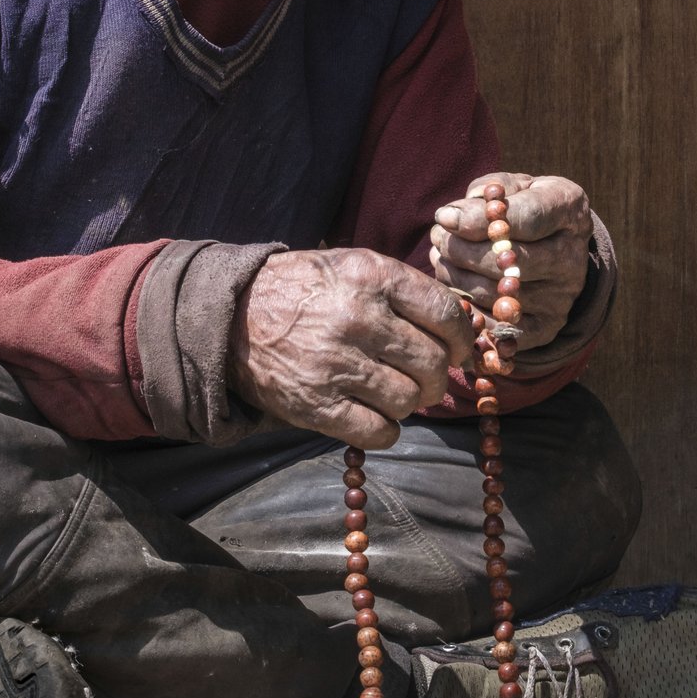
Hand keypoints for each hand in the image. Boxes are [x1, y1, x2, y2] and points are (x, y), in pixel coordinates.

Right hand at [231, 248, 476, 447]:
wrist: (233, 315)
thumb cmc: (305, 289)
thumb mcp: (354, 265)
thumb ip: (405, 290)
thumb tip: (461, 327)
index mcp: (372, 276)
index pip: (445, 314)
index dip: (463, 340)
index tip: (460, 352)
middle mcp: (358, 318)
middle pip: (432, 363)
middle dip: (435, 376)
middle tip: (421, 376)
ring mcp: (336, 364)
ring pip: (409, 400)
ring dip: (408, 402)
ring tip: (391, 391)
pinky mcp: (317, 404)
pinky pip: (379, 432)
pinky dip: (386, 430)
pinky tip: (375, 415)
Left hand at [428, 173, 592, 353]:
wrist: (558, 250)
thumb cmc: (526, 208)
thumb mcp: (515, 186)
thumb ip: (487, 191)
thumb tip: (452, 216)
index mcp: (569, 208)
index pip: (525, 217)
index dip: (477, 219)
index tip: (444, 217)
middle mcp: (571, 256)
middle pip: (505, 260)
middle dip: (459, 249)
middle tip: (438, 238)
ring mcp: (561, 297)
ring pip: (493, 293)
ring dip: (454, 276)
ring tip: (442, 258)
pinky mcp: (545, 327)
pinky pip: (494, 327)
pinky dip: (466, 310)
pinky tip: (453, 289)